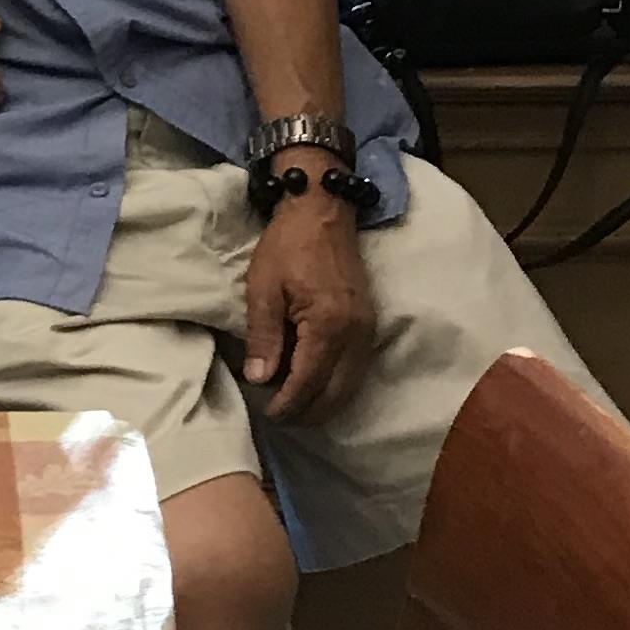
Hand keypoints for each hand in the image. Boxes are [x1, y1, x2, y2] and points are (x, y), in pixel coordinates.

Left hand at [241, 185, 374, 423]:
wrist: (323, 213)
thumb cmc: (287, 246)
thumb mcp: (263, 289)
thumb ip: (263, 337)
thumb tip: (259, 380)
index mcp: (329, 325)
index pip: (308, 382)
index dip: (287, 404)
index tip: (267, 413)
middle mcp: (356, 335)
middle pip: (336, 395)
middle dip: (307, 413)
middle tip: (278, 416)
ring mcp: (368, 332)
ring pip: (350, 388)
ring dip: (323, 404)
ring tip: (292, 407)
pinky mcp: (370, 327)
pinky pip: (356, 372)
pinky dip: (336, 387)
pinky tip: (313, 386)